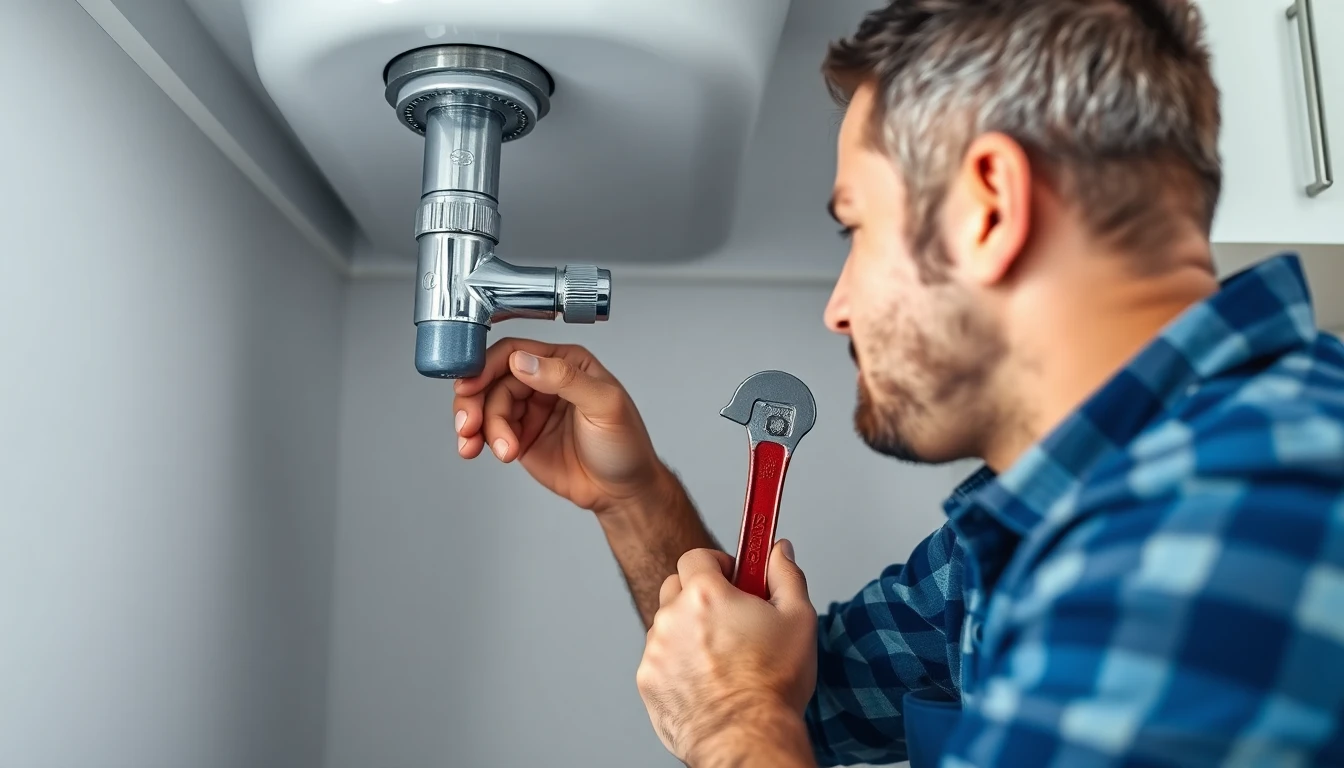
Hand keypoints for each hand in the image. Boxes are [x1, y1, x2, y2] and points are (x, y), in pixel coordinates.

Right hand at [452, 338, 666, 511]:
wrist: (623, 492)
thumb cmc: (625, 445)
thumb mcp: (604, 404)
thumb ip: (564, 378)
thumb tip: (523, 361)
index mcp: (564, 363)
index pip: (515, 351)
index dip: (487, 366)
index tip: (470, 385)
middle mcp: (543, 381)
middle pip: (492, 380)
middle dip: (476, 402)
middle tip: (471, 424)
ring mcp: (529, 410)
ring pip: (487, 406)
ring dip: (480, 427)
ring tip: (499, 449)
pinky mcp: (519, 436)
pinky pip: (488, 430)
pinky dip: (477, 440)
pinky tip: (478, 450)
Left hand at [637, 541, 817, 764]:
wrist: (747, 738)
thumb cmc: (773, 684)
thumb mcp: (798, 619)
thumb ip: (785, 574)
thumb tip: (778, 550)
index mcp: (705, 594)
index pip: (696, 556)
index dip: (718, 564)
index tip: (734, 578)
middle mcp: (671, 617)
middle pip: (676, 587)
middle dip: (700, 594)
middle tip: (729, 618)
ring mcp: (655, 651)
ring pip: (667, 626)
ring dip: (688, 631)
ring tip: (721, 658)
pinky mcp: (648, 681)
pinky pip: (660, 660)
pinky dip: (678, 664)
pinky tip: (706, 680)